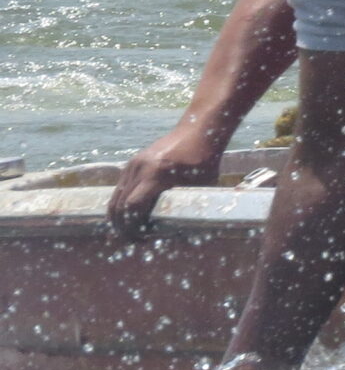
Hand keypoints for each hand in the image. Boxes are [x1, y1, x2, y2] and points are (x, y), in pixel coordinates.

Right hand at [108, 122, 225, 239]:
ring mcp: (133, 165)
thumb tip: (181, 229)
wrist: (199, 129)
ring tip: (131, 230)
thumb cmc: (205, 158)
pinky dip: (121, 204)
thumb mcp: (201, 185)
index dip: (132, 227)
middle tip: (134, 240)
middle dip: (123, 226)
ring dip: (119, 217)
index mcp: (156, 175)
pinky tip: (132, 214)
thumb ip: (186, 204)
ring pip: (115, 197)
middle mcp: (139, 169)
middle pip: (118, 205)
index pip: (131, 207)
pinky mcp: (132, 163)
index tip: (142, 239)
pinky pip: (120, 188)